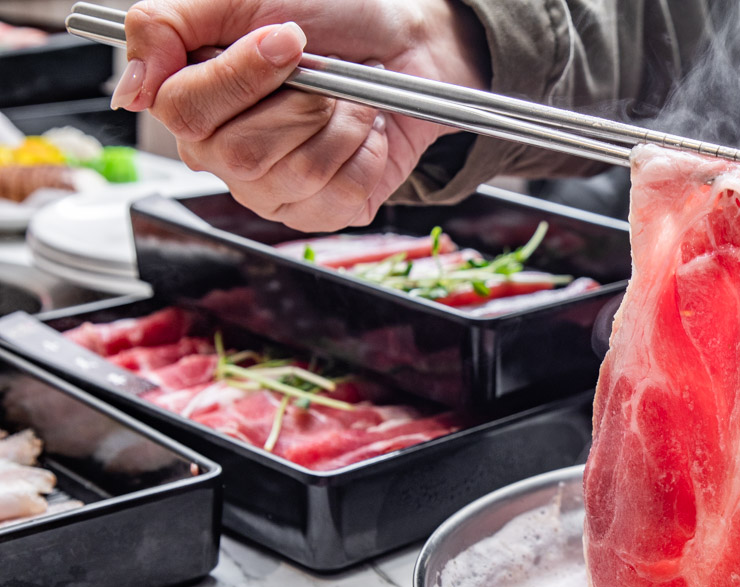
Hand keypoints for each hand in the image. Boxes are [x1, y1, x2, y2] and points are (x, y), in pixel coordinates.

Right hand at [114, 0, 489, 230]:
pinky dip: (366, 148)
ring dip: (337, 119)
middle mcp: (226, 157)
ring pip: (296, 172)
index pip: (183, 112)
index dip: (239, 75)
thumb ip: (163, 26)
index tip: (287, 36)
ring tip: (345, 96)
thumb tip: (131, 88)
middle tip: (320, 68)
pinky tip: (364, 129)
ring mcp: (275, 191)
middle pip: (239, 152)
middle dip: (298, 98)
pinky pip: (341, 192)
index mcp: (194, 103)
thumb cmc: (329, 16)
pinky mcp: (325, 211)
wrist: (406, 42)